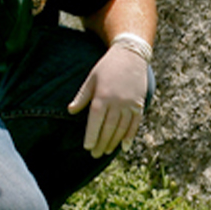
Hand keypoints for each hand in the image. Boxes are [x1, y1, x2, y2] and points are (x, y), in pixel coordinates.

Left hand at [67, 40, 148, 157]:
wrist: (131, 54)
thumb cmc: (107, 66)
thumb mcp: (91, 79)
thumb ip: (82, 96)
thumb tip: (70, 111)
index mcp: (102, 96)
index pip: (95, 121)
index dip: (91, 135)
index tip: (87, 147)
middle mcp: (117, 102)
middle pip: (108, 128)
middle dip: (101, 143)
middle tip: (95, 154)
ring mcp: (130, 104)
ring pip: (121, 128)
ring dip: (114, 142)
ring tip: (106, 151)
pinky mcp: (139, 104)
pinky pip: (135, 124)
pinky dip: (130, 136)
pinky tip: (124, 146)